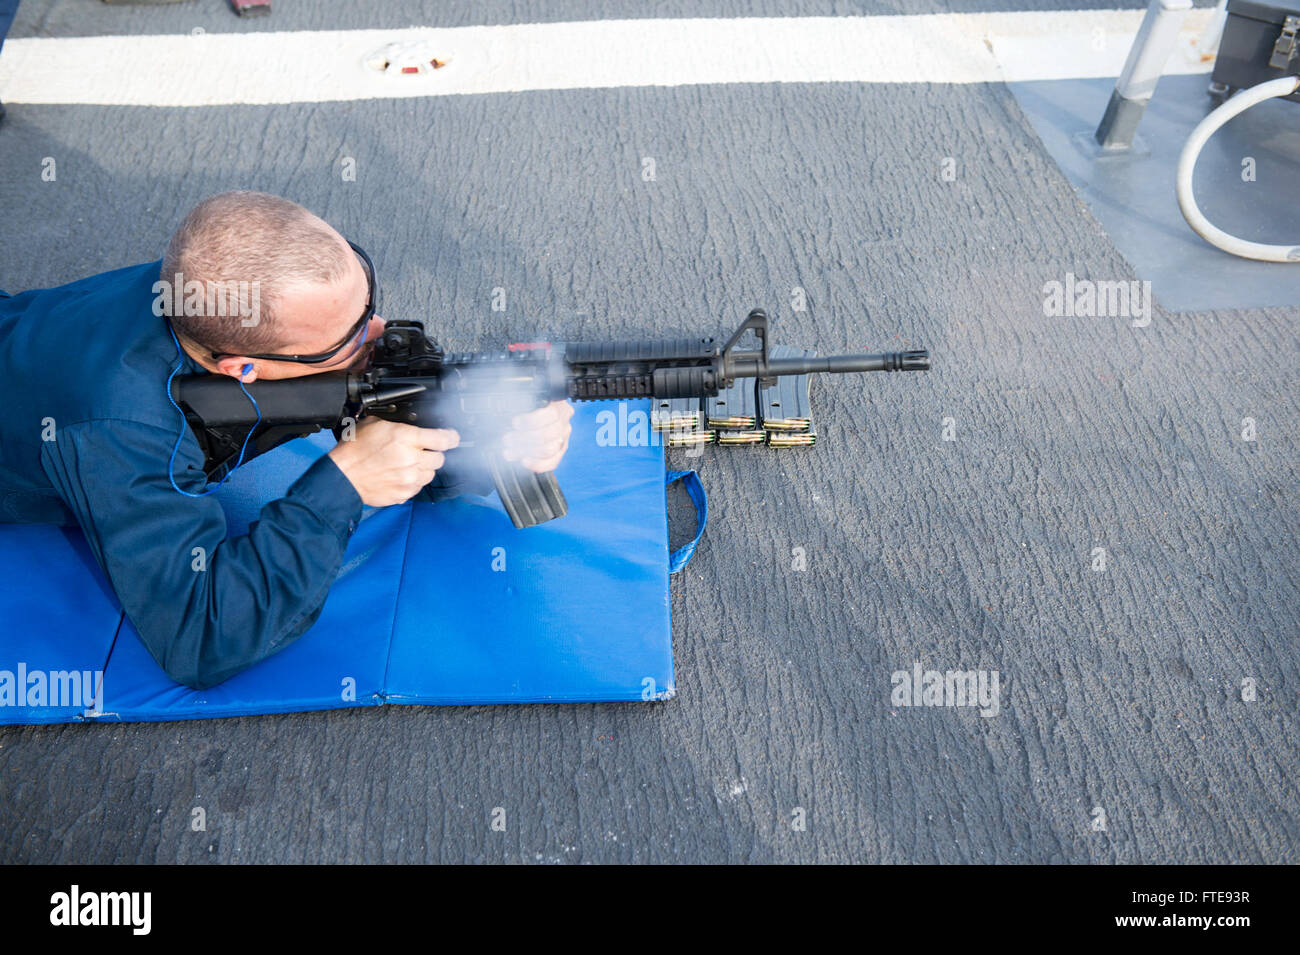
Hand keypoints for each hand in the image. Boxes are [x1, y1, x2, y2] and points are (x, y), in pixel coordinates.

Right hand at [327, 417, 459, 506]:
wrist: (342, 477)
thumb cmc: (354, 451)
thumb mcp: (373, 424)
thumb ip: (397, 425)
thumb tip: (409, 425)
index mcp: (405, 438)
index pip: (442, 439)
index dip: (450, 438)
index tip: (451, 438)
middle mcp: (411, 458)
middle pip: (440, 458)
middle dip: (433, 454)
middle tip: (422, 452)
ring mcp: (408, 478)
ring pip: (430, 474)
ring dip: (423, 469)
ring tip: (407, 465)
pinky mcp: (404, 493)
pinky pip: (418, 487)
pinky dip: (413, 482)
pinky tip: (400, 476)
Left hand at [502, 401, 573, 472]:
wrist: (535, 416)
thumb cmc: (530, 407)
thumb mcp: (528, 400)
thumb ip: (523, 403)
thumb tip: (509, 410)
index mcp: (559, 407)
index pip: (551, 414)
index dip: (531, 420)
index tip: (515, 423)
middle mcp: (564, 423)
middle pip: (548, 434)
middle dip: (524, 438)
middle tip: (507, 439)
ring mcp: (564, 439)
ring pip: (549, 449)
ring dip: (527, 452)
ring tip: (509, 452)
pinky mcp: (559, 453)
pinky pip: (552, 462)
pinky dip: (537, 464)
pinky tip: (523, 461)